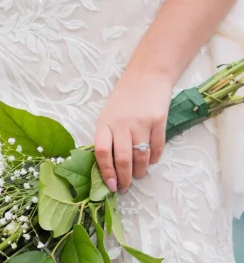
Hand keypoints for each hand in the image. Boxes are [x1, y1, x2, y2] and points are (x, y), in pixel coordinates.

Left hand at [94, 70, 172, 192]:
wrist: (147, 75)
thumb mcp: (107, 116)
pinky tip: (151, 162)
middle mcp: (121, 124)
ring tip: (138, 175)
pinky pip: (157, 146)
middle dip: (124, 178)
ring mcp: (141, 122)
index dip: (106, 172)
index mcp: (104, 124)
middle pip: (123, 158)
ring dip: (139, 170)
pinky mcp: (159, 120)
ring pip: (141, 156)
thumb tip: (107, 167)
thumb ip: (106, 138)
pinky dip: (154, 158)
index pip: (102, 153)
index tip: (110, 185)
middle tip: (125, 187)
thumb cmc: (123, 99)